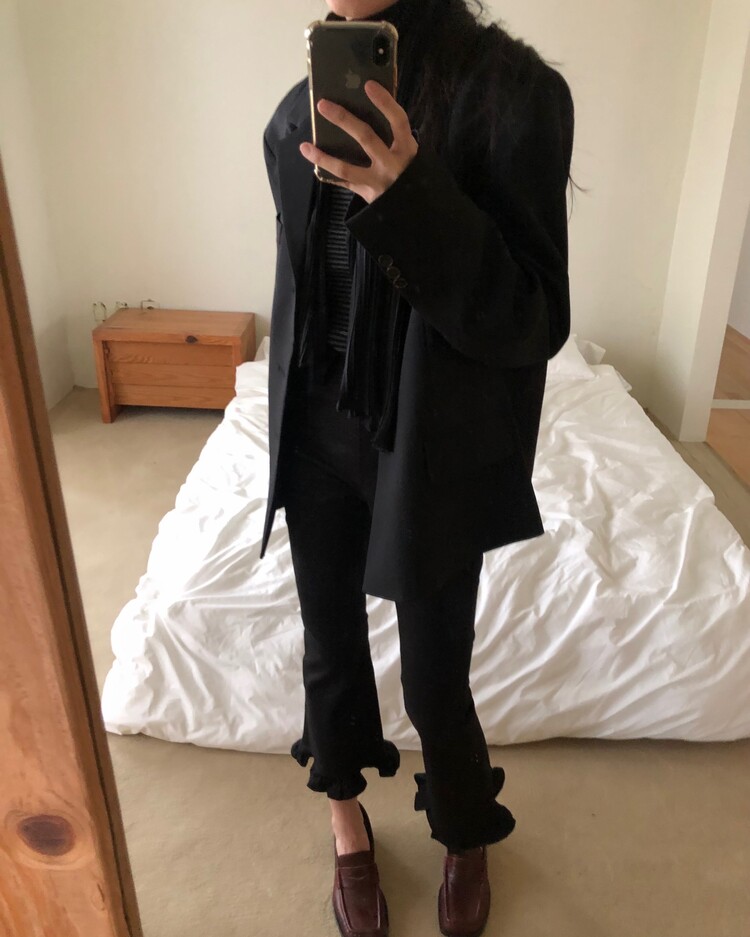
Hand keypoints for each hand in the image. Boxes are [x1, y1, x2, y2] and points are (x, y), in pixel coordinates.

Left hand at [299, 79, 417, 203]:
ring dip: (323, 157)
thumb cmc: (412, 176)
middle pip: (366, 137)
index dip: (384, 102)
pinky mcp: (368, 195)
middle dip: (343, 119)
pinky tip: (315, 167)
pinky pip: (345, 183)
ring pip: (347, 168)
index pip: (397, 120)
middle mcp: (392, 164)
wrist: (416, 211)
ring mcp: (378, 182)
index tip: (369, 85)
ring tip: (305, 147)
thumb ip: (395, 138)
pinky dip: (330, 174)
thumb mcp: (410, 155)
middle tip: (322, 105)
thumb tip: (369, 110)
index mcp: (406, 149)